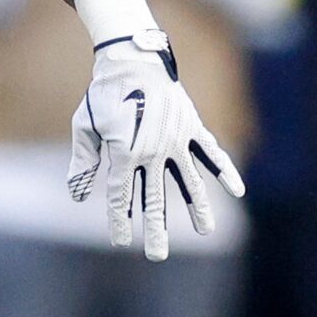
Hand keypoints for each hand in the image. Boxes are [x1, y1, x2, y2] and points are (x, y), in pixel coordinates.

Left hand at [66, 30, 244, 261]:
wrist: (132, 60)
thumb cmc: (104, 94)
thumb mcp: (85, 126)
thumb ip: (84, 162)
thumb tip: (79, 196)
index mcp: (123, 152)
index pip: (120, 194)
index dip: (119, 218)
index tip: (121, 241)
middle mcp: (152, 151)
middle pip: (154, 197)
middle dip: (154, 228)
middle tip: (157, 256)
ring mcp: (175, 140)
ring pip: (189, 181)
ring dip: (198, 207)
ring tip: (206, 231)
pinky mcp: (192, 127)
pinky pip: (211, 153)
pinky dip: (224, 171)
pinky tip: (237, 191)